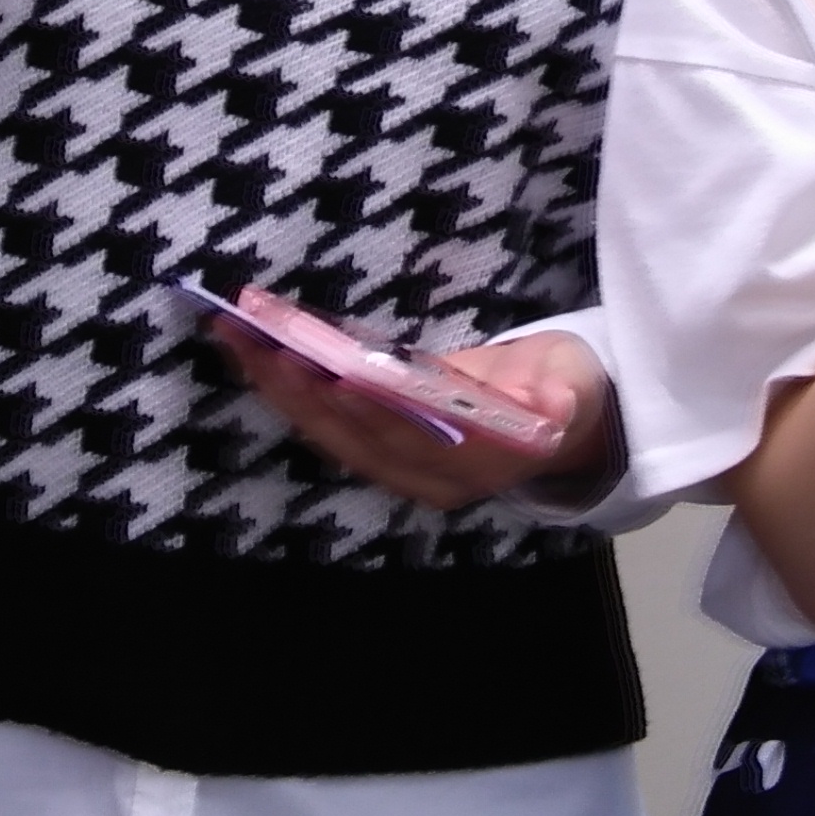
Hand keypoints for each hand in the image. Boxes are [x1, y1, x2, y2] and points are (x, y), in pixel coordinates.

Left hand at [218, 324, 615, 511]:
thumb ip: (562, 396)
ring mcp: (407, 474)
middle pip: (360, 438)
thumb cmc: (566, 388)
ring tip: (239, 336)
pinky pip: (329, 431)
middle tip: (259, 338)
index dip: (382, 409)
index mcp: (489, 461)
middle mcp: (437, 479)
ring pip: (334, 437)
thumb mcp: (576, 384)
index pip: (421, 437)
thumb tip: (552, 408)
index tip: (340, 375)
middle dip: (306, 390)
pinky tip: (257, 358)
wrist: (565, 428)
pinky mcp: (385, 460)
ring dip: (283, 389)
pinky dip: (291, 395)